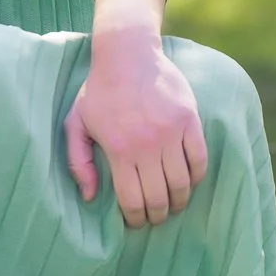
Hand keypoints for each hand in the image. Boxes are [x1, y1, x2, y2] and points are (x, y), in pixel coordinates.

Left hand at [64, 33, 207, 226]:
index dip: (135, 218)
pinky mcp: (188, 119)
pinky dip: (197, 176)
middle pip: (159, 197)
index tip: (135, 222)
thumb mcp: (75, 123)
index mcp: (118, 149)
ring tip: (174, 204)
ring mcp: (170, 132)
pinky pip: (199, 159)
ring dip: (179, 201)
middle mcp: (146, 144)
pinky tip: (189, 181)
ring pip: (181, 183)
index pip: (132, 200)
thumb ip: (78, 161)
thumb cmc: (99, 90)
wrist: (127, 53)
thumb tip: (89, 196)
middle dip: (158, 215)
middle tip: (156, 218)